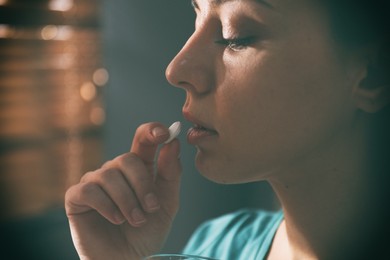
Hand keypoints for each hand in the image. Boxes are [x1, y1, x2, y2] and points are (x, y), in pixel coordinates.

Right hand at [65, 122, 181, 259]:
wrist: (128, 259)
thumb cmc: (146, 231)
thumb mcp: (167, 203)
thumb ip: (170, 174)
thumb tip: (173, 144)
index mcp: (139, 168)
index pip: (143, 139)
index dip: (152, 131)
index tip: (165, 134)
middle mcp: (115, 171)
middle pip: (127, 159)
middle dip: (142, 184)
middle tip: (151, 208)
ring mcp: (95, 182)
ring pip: (109, 175)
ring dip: (127, 200)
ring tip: (136, 220)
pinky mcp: (77, 197)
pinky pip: (89, 190)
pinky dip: (106, 205)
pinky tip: (117, 219)